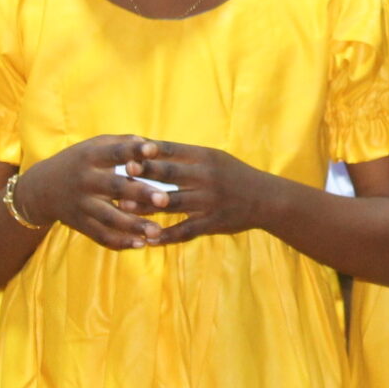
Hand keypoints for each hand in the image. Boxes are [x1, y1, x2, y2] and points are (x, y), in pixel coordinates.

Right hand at [22, 136, 169, 250]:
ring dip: (134, 226)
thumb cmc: (79, 162)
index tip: (153, 150)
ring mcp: (82, 204)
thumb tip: (153, 144)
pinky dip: (120, 242)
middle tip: (164, 200)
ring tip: (157, 232)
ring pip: (109, 217)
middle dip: (140, 193)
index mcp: (91, 157)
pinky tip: (141, 244)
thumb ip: (123, 143)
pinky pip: (101, 235)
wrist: (42, 189)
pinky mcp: (80, 224)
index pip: (114, 152)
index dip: (133, 150)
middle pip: (114, 187)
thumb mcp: (94, 146)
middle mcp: (86, 180)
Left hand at [135, 141, 277, 244]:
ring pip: (173, 203)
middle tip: (123, 173)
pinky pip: (186, 230)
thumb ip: (185, 156)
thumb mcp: (214, 158)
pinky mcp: (212, 222)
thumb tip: (150, 148)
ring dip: (147, 206)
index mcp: (206, 158)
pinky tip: (149, 239)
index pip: (174, 150)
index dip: (152, 150)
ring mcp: (209, 201)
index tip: (131, 148)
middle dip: (146, 173)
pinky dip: (166, 236)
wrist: (265, 199)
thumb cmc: (233, 175)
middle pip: (171, 174)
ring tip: (124, 208)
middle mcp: (206, 177)